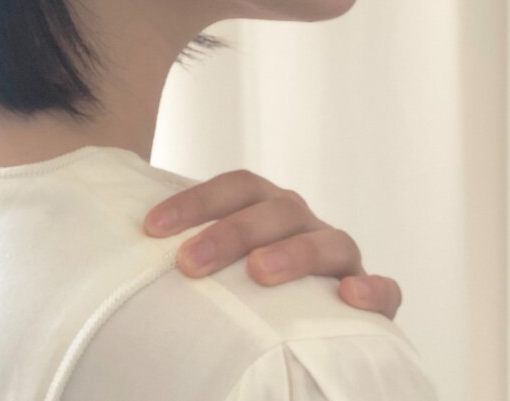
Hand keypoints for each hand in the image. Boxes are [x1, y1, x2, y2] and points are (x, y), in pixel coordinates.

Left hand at [143, 169, 401, 320]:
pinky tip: (349, 297)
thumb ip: (190, 250)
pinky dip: (373, 290)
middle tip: (190, 262)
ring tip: (261, 273)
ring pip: (330, 240)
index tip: (151, 228)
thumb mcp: (217, 264)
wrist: (302, 322)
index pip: (237, 185)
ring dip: (294, 252)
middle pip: (277, 209)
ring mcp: (341, 259)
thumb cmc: (244, 289)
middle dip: (232, 231)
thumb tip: (124, 246)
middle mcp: (304, 224)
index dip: (196, 200)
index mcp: (268, 208)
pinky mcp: (372, 298)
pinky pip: (386, 289)